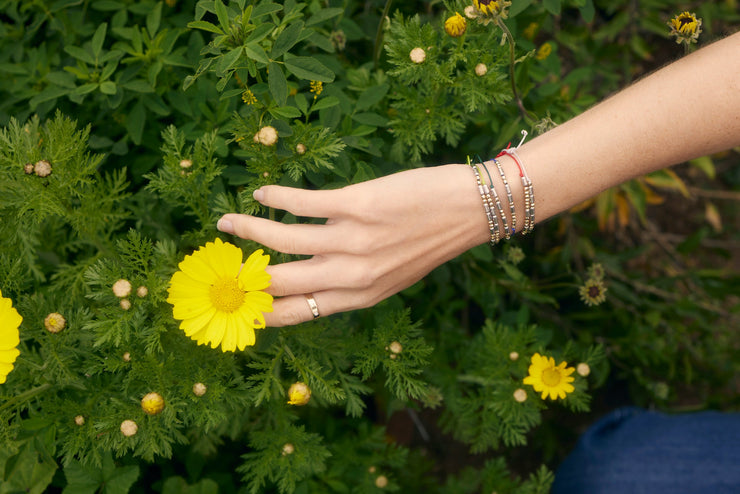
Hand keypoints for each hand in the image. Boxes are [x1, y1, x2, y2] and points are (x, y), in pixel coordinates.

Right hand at [217, 164, 488, 325]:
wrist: (471, 210)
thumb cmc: (432, 241)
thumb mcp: (392, 277)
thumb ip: (354, 283)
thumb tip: (312, 279)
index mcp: (360, 297)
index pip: (298, 313)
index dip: (262, 312)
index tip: (237, 305)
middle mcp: (352, 275)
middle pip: (280, 282)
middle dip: (245, 274)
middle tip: (222, 264)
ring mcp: (353, 240)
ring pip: (281, 240)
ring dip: (246, 229)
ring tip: (226, 221)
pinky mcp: (356, 205)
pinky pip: (301, 203)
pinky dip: (274, 197)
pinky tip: (261, 192)